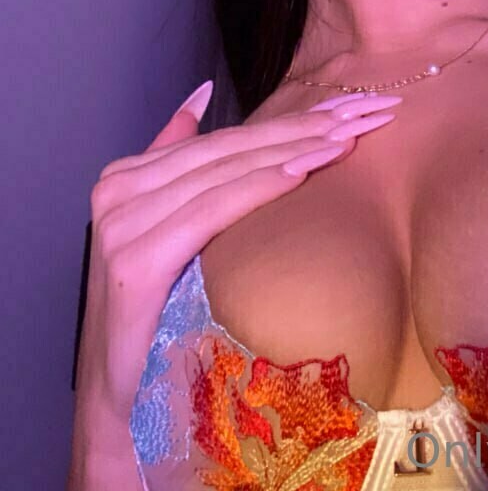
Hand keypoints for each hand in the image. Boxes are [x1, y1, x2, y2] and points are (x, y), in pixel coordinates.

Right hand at [74, 84, 401, 429]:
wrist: (120, 400)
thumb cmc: (156, 317)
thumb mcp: (165, 229)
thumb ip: (176, 161)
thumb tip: (201, 93)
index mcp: (127, 176)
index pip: (223, 138)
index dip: (289, 118)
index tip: (347, 103)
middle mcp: (119, 192)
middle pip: (229, 149)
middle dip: (302, 126)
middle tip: (362, 109)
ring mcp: (122, 225)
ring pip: (226, 173)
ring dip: (293, 150)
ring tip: (345, 136)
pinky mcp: (135, 262)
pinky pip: (210, 211)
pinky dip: (258, 187)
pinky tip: (301, 171)